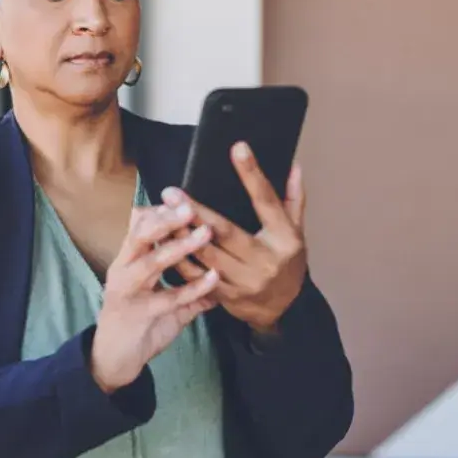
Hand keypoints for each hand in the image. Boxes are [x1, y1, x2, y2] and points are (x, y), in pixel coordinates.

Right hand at [89, 205, 219, 393]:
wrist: (113, 360)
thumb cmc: (136, 323)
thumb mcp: (158, 297)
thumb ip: (184, 285)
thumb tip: (213, 272)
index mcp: (127, 261)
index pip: (138, 227)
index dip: (158, 212)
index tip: (181, 199)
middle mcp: (123, 271)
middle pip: (140, 237)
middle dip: (165, 220)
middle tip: (189, 207)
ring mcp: (129, 292)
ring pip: (152, 263)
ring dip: (179, 247)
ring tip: (204, 233)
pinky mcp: (140, 314)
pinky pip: (169, 298)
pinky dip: (193, 287)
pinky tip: (214, 278)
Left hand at [162, 142, 307, 332]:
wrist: (284, 309)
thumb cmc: (287, 262)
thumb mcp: (296, 231)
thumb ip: (292, 199)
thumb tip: (294, 165)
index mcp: (284, 238)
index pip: (266, 201)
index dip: (252, 174)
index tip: (237, 148)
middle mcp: (265, 260)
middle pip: (226, 232)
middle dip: (196, 212)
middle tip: (172, 193)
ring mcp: (245, 281)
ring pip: (206, 255)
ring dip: (181, 235)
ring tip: (161, 215)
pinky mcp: (226, 296)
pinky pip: (197, 277)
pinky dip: (179, 260)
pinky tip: (162, 243)